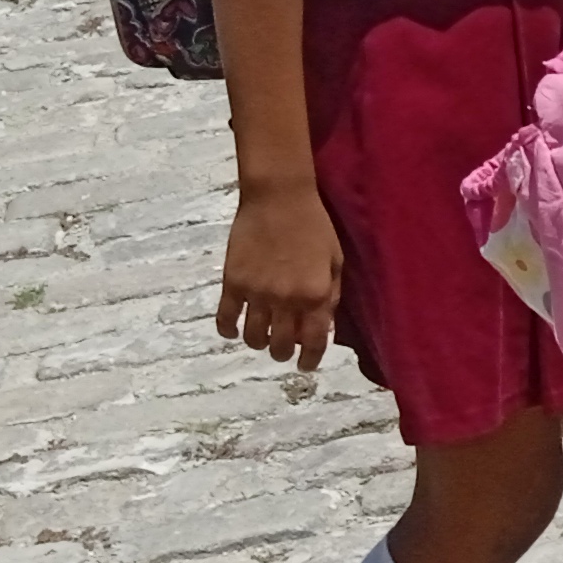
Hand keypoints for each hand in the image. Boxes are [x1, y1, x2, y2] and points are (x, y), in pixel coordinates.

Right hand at [217, 182, 342, 367]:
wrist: (279, 197)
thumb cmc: (314, 225)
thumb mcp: (336, 260)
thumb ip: (331, 296)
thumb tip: (324, 327)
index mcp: (315, 295)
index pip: (314, 342)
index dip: (310, 359)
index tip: (306, 365)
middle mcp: (286, 300)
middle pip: (281, 346)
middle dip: (284, 353)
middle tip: (284, 349)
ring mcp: (256, 293)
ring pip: (254, 338)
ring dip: (260, 343)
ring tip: (263, 337)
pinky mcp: (232, 282)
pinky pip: (226, 318)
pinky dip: (229, 330)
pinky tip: (234, 331)